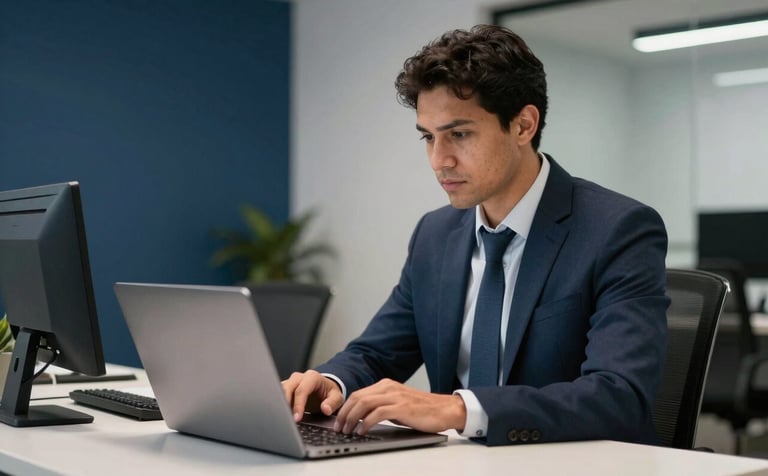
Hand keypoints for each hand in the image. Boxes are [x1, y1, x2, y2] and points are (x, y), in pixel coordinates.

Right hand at [282, 370, 343, 421]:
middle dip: (285, 404)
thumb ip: (333, 403)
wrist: (324, 388)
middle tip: (287, 419)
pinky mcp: (285, 388)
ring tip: (283, 418)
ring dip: (280, 404)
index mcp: (312, 377)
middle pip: (287, 388)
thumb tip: (326, 409)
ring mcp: (291, 382)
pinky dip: (278, 404)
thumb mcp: (337, 397)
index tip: (297, 418)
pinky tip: (280, 414)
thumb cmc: (329, 392)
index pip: (301, 390)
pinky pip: (277, 394)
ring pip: (279, 390)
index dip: (298, 405)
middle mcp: (299, 377)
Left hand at [334, 378, 465, 434]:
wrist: (445, 409)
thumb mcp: (398, 404)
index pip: (358, 394)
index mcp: (386, 385)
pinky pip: (377, 413)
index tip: (339, 420)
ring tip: (347, 430)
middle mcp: (388, 387)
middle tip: (339, 427)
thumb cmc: (422, 410)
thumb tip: (362, 417)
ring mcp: (395, 396)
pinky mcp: (401, 407)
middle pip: (357, 397)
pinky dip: (366, 422)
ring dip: (352, 418)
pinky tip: (362, 430)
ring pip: (364, 403)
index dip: (345, 408)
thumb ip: (381, 406)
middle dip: (344, 413)